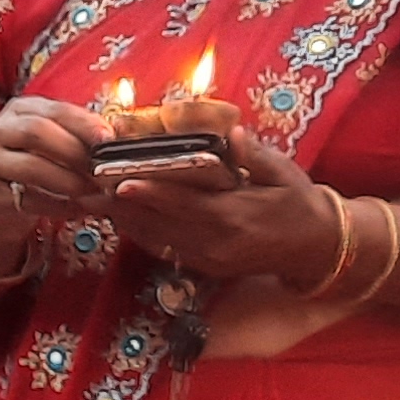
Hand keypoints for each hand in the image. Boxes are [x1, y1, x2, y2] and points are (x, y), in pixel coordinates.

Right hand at [0, 95, 106, 275]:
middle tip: (101, 169)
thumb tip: (116, 140)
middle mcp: (0, 129)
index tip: (109, 139)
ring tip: (92, 191)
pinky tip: (76, 209)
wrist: (1, 202)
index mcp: (21, 109)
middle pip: (38, 131)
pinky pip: (29, 198)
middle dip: (75, 151)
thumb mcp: (55, 144)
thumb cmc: (37, 168)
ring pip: (32, 166)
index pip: (56, 109)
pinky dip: (58, 205)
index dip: (84, 123)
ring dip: (68, 180)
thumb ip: (79, 137)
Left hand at [100, 134, 346, 284]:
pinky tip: (118, 217)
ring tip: (89, 200)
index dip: (151, 192)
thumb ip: (255, 156)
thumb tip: (233, 132)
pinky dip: (139, 233)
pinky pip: (164, 249)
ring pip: (156, 238)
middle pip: (160, 222)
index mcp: (235, 215)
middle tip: (86, 187)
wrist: (314, 247)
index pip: (185, 203)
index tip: (120, 179)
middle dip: (121, 205)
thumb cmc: (298, 202)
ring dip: (122, 220)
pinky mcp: (204, 267)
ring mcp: (208, 259)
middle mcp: (216, 242)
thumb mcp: (284, 173)